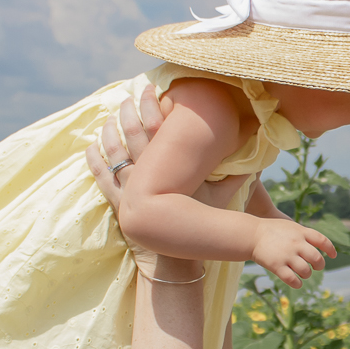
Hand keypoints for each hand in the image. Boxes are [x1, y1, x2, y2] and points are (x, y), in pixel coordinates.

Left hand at [84, 87, 248, 271]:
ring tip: (108, 118)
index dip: (152, 103)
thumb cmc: (201, 223)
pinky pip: (101, 177)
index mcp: (170, 164)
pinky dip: (93, 160)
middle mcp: (146, 172)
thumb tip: (259, 155)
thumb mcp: (222, 197)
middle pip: (130, 133)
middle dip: (126, 111)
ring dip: (108, 131)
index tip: (153, 90)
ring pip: (112, 152)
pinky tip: (90, 148)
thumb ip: (238, 174)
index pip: (156, 124)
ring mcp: (129, 188)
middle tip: (126, 98)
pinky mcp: (117, 203)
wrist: (176, 258)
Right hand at [253, 218, 335, 288]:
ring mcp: (287, 255)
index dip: (330, 249)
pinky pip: (292, 280)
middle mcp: (296, 244)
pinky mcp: (277, 266)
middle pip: (317, 259)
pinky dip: (297, 283)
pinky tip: (297, 283)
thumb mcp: (290, 226)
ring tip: (303, 274)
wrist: (251, 234)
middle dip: (319, 265)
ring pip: (306, 271)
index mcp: (301, 232)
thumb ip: (304, 234)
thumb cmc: (272, 230)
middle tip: (316, 267)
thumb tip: (318, 245)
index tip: (333, 256)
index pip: (322, 240)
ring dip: (307, 274)